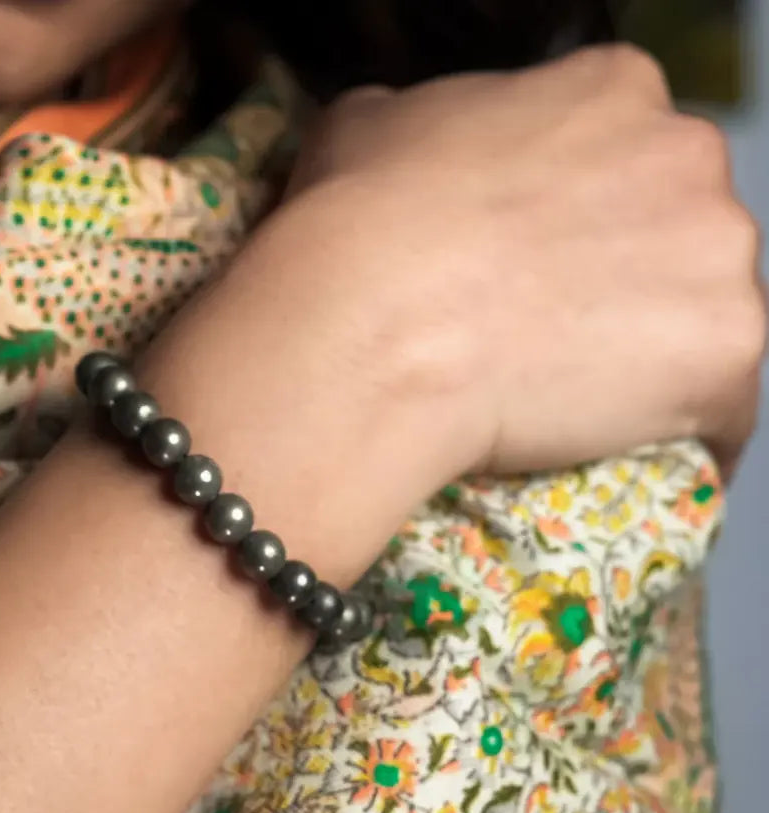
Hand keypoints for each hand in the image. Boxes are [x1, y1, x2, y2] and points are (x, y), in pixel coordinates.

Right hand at [274, 44, 765, 475]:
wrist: (372, 333)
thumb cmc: (356, 229)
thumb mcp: (367, 129)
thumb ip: (428, 128)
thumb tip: (417, 160)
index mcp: (608, 90)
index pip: (625, 155)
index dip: (584, 219)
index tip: (542, 269)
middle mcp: (685, 154)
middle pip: (679, 230)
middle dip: (628, 280)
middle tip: (550, 337)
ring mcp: (718, 253)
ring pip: (705, 315)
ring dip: (654, 356)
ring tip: (578, 406)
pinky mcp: (727, 350)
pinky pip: (721, 406)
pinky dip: (681, 431)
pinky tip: (624, 451)